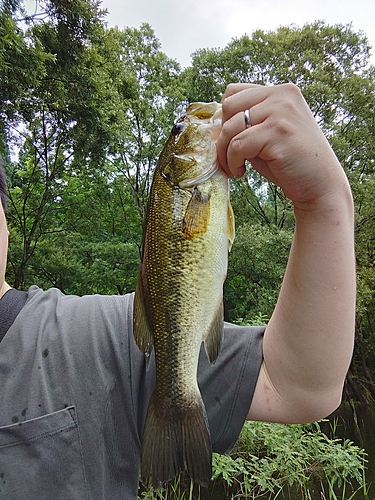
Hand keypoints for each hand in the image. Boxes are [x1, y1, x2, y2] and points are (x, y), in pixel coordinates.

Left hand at [216, 83, 345, 208]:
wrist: (320, 185)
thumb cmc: (291, 162)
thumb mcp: (269, 133)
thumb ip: (249, 122)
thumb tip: (216, 125)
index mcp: (281, 92)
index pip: (234, 92)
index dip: (225, 119)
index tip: (229, 141)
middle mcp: (282, 96)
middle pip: (228, 106)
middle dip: (221, 135)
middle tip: (228, 156)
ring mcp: (281, 112)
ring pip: (230, 128)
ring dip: (225, 153)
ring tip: (234, 168)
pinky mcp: (278, 133)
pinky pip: (237, 145)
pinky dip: (233, 162)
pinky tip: (241, 172)